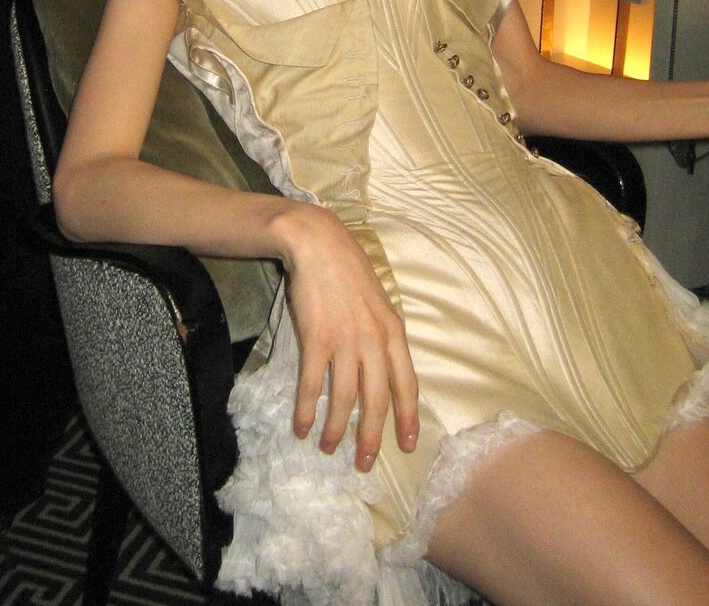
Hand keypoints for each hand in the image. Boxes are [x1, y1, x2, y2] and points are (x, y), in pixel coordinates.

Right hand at [277, 205, 419, 470]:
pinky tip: (301, 426)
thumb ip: (383, 335)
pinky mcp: (316, 338)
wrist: (318, 245)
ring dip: (336, 429)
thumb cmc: (347, 273)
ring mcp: (345, 340)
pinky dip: (307, 409)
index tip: (407, 445)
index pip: (407, 384)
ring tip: (328, 448)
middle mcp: (374, 340)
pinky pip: (313, 383)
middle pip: (377, 399)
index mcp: (393, 332)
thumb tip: (383, 370)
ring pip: (345, 398)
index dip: (407, 418)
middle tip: (364, 463)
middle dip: (371, 436)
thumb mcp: (378, 303)